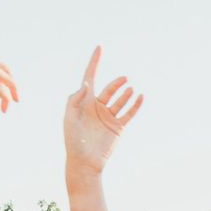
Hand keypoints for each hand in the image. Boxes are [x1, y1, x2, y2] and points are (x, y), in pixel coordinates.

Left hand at [62, 47, 143, 174]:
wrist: (85, 162)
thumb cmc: (73, 140)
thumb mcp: (69, 118)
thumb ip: (75, 100)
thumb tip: (87, 84)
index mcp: (84, 102)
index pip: (90, 77)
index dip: (95, 62)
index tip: (99, 48)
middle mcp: (97, 107)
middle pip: (109, 89)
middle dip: (116, 83)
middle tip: (124, 79)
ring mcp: (109, 117)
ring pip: (120, 100)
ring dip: (126, 93)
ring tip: (131, 89)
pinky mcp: (118, 127)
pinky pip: (129, 113)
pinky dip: (136, 105)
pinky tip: (141, 97)